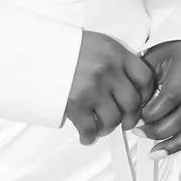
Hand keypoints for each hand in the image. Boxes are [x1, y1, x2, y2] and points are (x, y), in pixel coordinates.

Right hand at [64, 30, 156, 145]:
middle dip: (129, 117)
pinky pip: (90, 128)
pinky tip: (87, 136)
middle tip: (124, 121)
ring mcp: (92, 88)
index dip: (145, 95)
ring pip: (113, 119)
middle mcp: (107, 71)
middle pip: (132, 103)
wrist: (35, 51)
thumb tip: (128, 83)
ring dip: (109, 128)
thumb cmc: (62, 47)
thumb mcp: (96, 43)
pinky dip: (89, 136)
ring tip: (102, 127)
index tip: (140, 101)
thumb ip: (115, 60)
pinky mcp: (75, 104)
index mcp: (115, 53)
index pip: (145, 78)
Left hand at [136, 40, 180, 166]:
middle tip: (139, 134)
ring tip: (155, 153)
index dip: (154, 111)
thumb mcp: (155, 56)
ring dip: (176, 144)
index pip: (172, 95)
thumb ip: (144, 80)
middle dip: (160, 130)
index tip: (137, 118)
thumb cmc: (173, 54)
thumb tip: (133, 109)